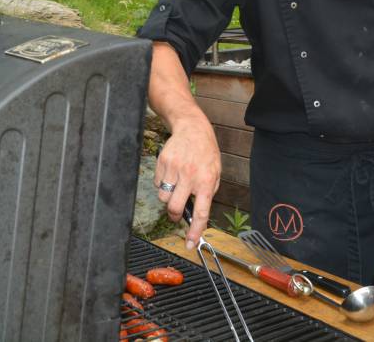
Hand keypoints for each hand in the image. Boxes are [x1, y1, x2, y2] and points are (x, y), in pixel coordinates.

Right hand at [154, 114, 220, 249]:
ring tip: (176, 185)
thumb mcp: (215, 173)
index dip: (194, 231)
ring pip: (163, 197)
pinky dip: (163, 183)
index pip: (201, 213)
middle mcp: (190, 176)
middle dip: (174, 214)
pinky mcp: (163, 162)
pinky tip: (172, 173)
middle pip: (175, 208)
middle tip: (177, 212)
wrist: (192, 129)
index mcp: (206, 182)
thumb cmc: (206, 154)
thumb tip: (196, 214)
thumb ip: (207, 193)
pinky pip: (157, 183)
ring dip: (168, 197)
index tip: (189, 244)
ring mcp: (175, 169)